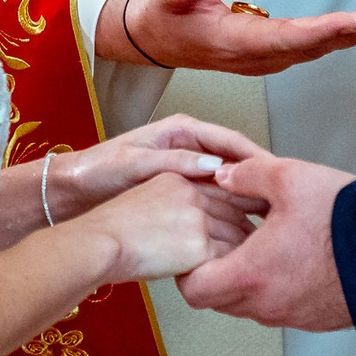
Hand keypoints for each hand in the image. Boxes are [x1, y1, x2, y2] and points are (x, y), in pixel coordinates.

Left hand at [47, 116, 268, 221]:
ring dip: (247, 196)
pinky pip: (214, 198)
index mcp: (181, 130)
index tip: (276, 173)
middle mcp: (189, 146)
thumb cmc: (98, 171)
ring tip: (270, 215)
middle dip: (258, 178)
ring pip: (227, 182)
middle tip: (282, 199)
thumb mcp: (136, 163)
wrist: (74, 193)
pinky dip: (229, 209)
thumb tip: (215, 167)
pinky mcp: (182, 191)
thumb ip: (175, 163)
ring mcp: (187, 169)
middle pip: (234, 161)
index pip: (230, 140)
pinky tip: (242, 226)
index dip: (255, 157)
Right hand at [78, 173, 254, 283]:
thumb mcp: (147, 199)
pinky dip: (236, 270)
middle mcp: (193, 193)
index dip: (244, 204)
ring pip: (237, 236)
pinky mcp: (198, 245)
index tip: (257, 215)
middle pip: (237, 211)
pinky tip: (238, 279)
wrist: (101, 243)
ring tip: (256, 266)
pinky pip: (229, 259)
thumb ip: (175, 202)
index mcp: (180, 179)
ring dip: (248, 253)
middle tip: (268, 244)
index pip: (226, 188)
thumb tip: (192, 224)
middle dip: (252, 229)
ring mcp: (198, 217)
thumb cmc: (114, 229)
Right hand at [94, 0, 355, 73]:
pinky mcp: (264, 50)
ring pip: (312, 49)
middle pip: (309, 48)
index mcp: (233, 43)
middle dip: (349, 37)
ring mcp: (261, 57)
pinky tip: (352, 26)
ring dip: (346, 38)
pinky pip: (305, 45)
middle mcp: (253, 56)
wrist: (150, 34)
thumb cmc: (158, 13)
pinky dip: (332, 36)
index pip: (286, 38)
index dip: (324, 32)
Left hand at [178, 153, 353, 330]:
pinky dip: (273, 287)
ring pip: (249, 306)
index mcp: (252, 274)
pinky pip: (279, 308)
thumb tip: (225, 176)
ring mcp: (292, 315)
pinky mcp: (315, 318)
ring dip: (245, 280)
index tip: (193, 250)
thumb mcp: (289, 178)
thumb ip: (247, 175)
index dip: (186, 269)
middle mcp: (268, 304)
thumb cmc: (344, 220)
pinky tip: (288, 257)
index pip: (194, 290)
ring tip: (259, 245)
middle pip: (218, 300)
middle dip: (214, 272)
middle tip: (224, 243)